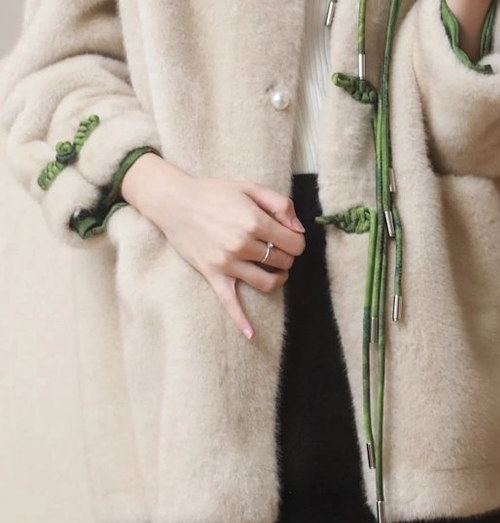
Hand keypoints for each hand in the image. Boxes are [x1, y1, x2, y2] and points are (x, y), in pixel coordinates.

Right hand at [122, 155, 304, 340]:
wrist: (176, 202)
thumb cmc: (215, 193)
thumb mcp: (251, 188)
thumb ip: (281, 205)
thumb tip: (299, 230)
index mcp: (254, 221)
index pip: (294, 243)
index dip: (297, 241)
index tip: (290, 237)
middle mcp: (242, 244)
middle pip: (283, 262)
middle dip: (287, 256)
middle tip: (279, 248)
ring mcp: (227, 263)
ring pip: (267, 283)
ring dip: (278, 278)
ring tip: (276, 270)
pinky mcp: (213, 275)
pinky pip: (230, 303)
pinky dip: (241, 321)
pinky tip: (251, 334)